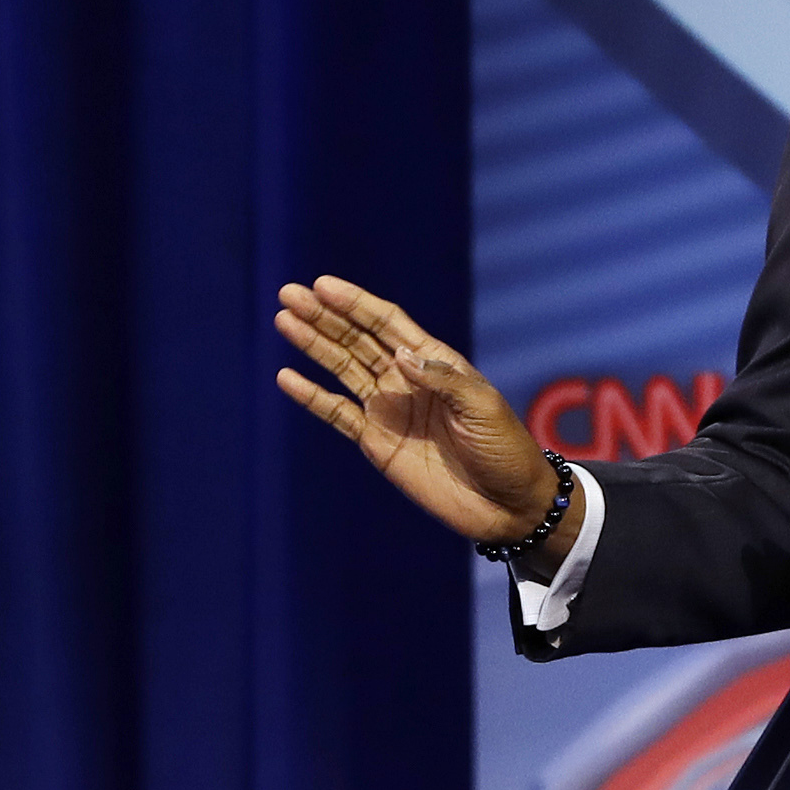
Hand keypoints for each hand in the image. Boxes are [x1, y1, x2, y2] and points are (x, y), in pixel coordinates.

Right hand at [272, 277, 574, 575]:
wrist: (505, 504)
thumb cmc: (504, 449)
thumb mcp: (482, 406)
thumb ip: (440, 378)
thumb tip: (397, 354)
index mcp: (434, 361)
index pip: (386, 323)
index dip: (355, 303)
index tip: (323, 286)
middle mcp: (405, 379)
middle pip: (356, 338)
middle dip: (323, 316)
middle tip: (289, 295)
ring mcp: (387, 409)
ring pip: (342, 368)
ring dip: (313, 345)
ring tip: (284, 321)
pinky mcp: (375, 441)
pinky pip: (337, 413)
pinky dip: (312, 396)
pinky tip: (287, 377)